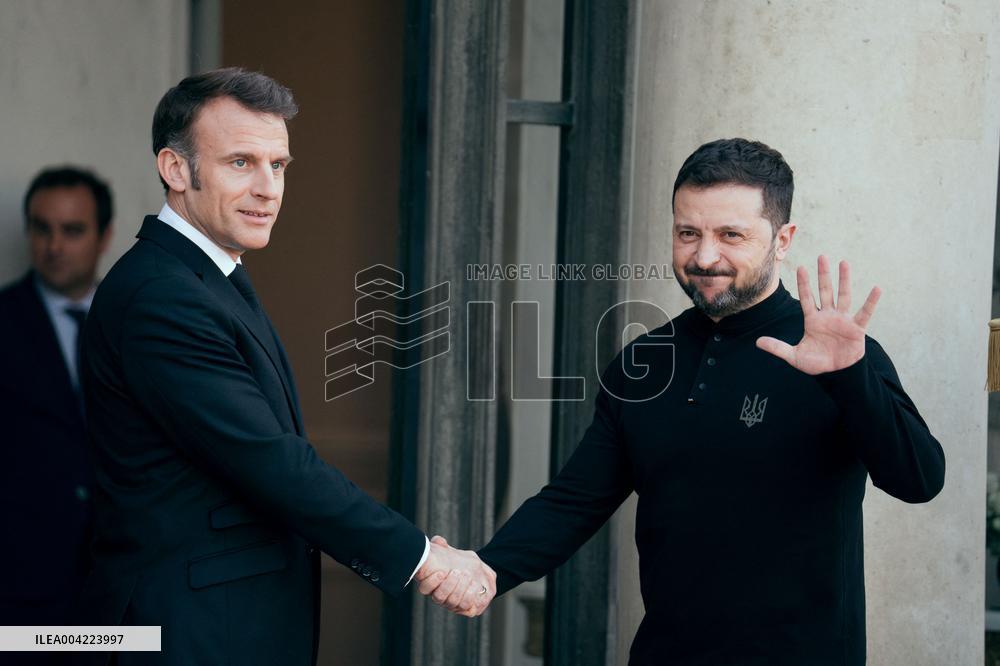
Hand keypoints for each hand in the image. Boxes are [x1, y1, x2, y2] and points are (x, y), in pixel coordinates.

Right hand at [415, 536, 495, 616]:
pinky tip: (475, 584)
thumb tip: (438, 541)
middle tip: (457, 571)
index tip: (441, 571)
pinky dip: (470, 595)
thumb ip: (442, 546)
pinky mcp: (467, 608)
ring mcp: (453, 604)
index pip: (425, 588)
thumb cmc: (460, 562)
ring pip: (453, 602)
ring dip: (460, 588)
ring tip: (467, 575)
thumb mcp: (451, 552)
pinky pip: (467, 606)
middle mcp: (441, 596)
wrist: (478, 571)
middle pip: (439, 597)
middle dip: (449, 584)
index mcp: (433, 584)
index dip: (431, 582)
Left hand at [756, 255, 880, 374]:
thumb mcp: (794, 356)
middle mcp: (828, 316)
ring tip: (844, 262)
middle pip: (825, 291)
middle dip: (823, 274)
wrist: (836, 374)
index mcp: (812, 321)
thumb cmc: (816, 363)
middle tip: (822, 256)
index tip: (800, 267)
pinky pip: (864, 313)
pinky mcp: (856, 329)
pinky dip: (871, 302)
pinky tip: (877, 288)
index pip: (807, 298)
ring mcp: (843, 320)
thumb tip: (757, 342)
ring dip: (844, 280)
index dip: (804, 284)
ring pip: (843, 296)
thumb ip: (777, 348)